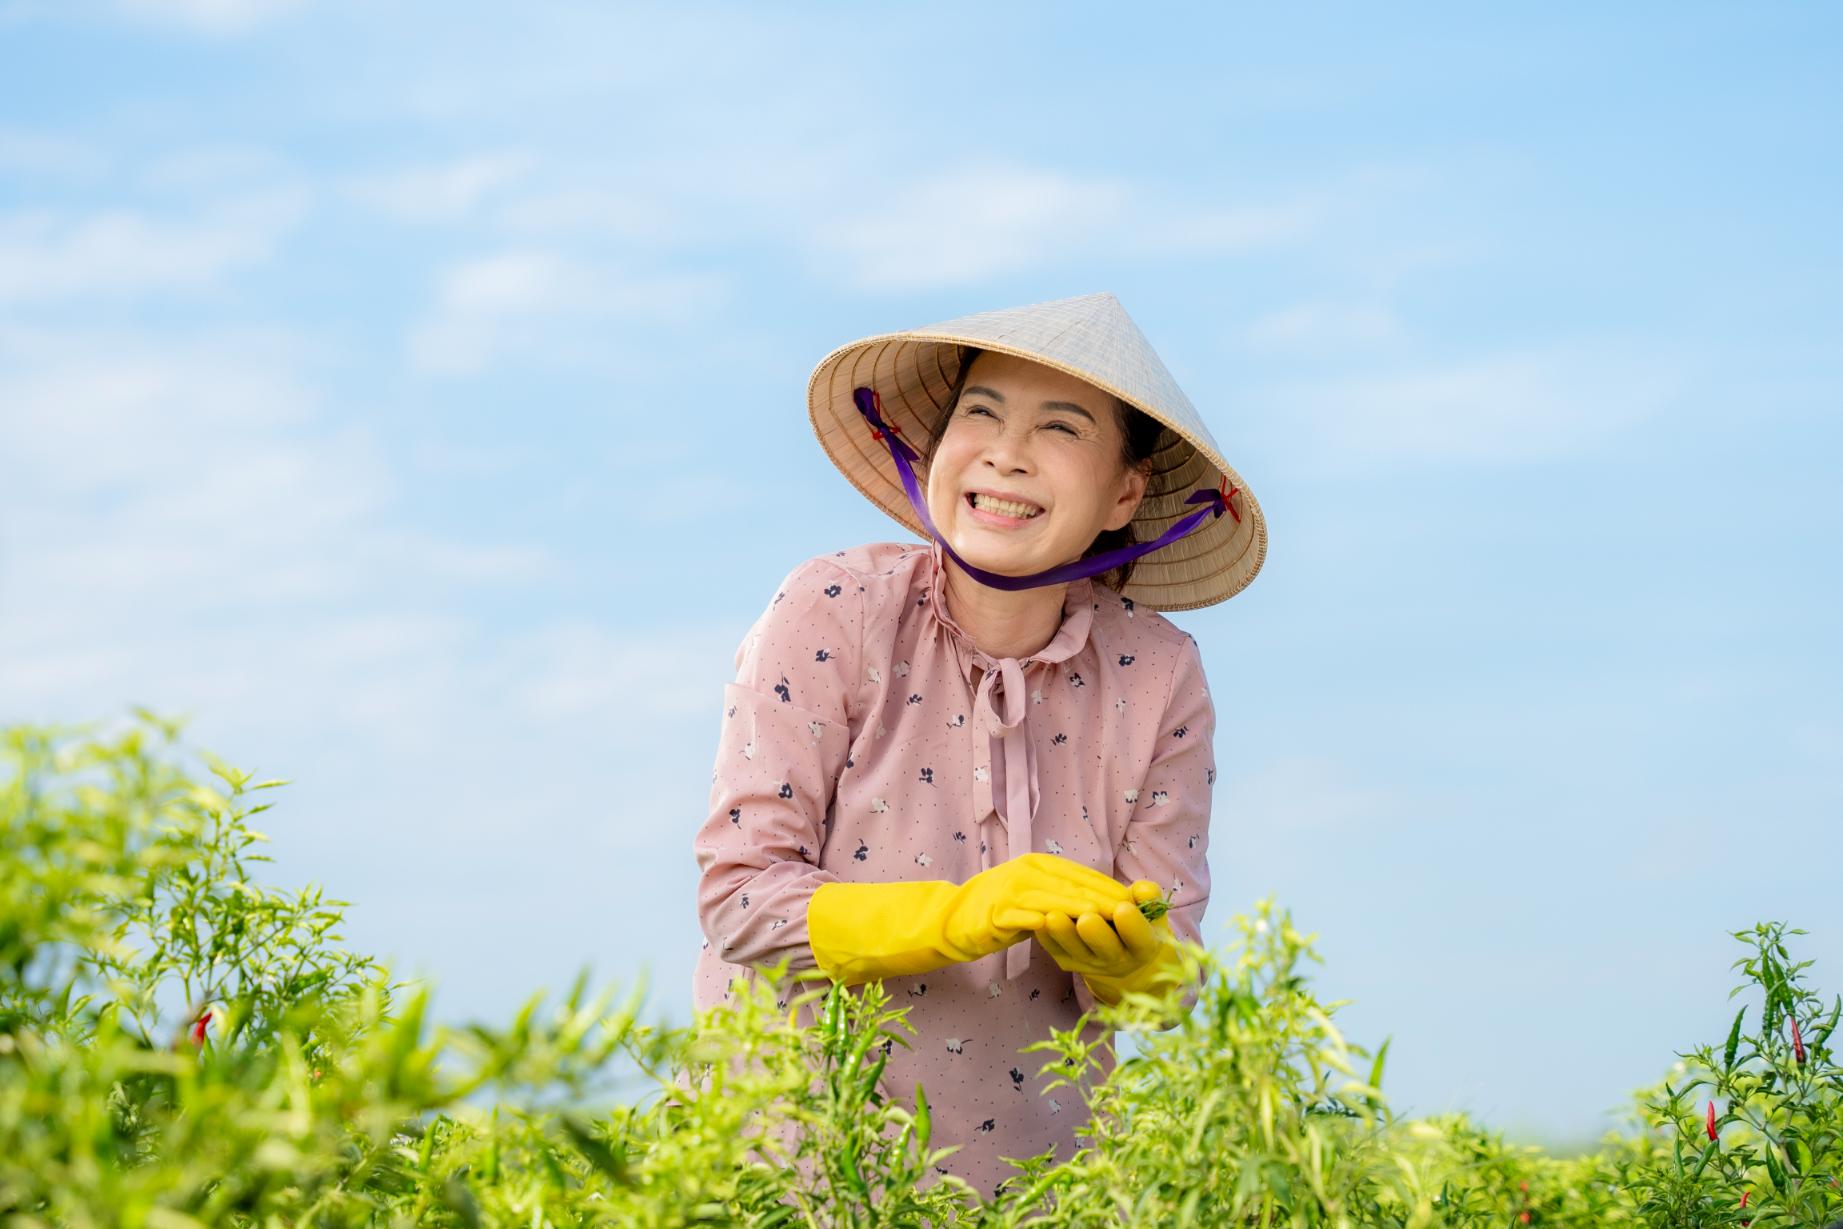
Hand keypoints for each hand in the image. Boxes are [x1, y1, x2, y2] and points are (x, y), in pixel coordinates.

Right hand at [942, 852, 1135, 961]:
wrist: (955, 916)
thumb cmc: (1001, 908)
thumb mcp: (1036, 893)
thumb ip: (1063, 894)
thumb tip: (1102, 902)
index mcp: (1040, 863)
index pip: (1083, 875)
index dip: (1111, 888)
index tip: (1137, 902)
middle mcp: (1027, 871)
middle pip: (1074, 886)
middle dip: (1105, 900)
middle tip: (1133, 913)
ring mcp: (1012, 890)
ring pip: (1056, 901)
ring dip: (1084, 912)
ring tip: (1109, 923)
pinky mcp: (999, 912)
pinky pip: (1029, 918)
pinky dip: (1050, 924)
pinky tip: (1069, 934)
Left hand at [1037, 880, 1170, 979]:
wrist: (1124, 956)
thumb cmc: (1137, 922)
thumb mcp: (1151, 910)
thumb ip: (1148, 897)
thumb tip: (1141, 889)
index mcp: (1143, 947)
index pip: (1140, 939)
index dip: (1132, 925)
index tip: (1123, 908)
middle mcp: (1118, 960)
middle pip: (1106, 950)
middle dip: (1096, 934)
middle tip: (1087, 918)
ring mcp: (1090, 964)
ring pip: (1076, 951)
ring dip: (1064, 934)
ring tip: (1053, 917)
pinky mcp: (1068, 962)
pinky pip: (1055, 950)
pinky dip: (1046, 936)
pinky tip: (1039, 918)